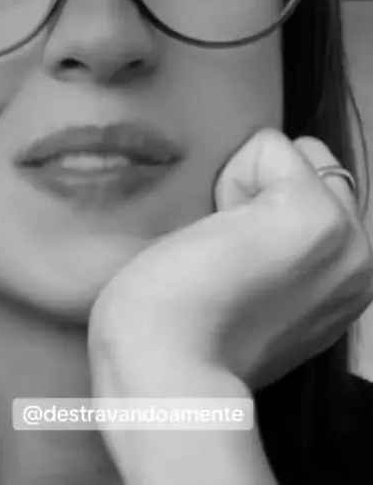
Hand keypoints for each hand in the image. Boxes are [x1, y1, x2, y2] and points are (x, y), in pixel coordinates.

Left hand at [88, 128, 372, 392]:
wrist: (165, 373)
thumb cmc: (184, 338)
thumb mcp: (251, 294)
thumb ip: (274, 254)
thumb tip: (248, 213)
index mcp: (344, 285)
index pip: (322, 197)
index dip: (266, 207)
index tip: (234, 262)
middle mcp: (358, 261)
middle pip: (318, 167)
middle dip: (265, 186)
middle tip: (226, 246)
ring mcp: (343, 235)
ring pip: (299, 153)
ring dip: (249, 181)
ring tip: (221, 239)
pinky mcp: (311, 212)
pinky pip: (271, 146)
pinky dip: (233, 173)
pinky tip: (216, 229)